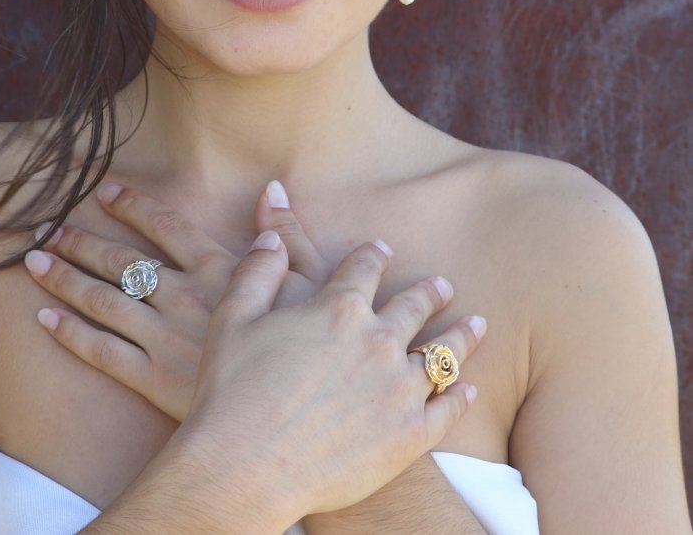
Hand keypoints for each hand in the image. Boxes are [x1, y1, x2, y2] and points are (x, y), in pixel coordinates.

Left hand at [25, 182, 331, 418]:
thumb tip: (271, 189)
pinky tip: (45, 319)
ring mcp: (164, 339)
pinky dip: (70, 334)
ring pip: (102, 302)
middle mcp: (184, 297)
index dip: (132, 207)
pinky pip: (102, 353)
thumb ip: (289, 233)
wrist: (296, 417)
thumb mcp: (315, 282)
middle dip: (81, 242)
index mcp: (220, 269)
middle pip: (121, 261)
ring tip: (34, 262)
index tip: (103, 193)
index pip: (165, 227)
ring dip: (64, 279)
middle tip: (48, 229)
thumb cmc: (312, 347)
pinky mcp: (153, 381)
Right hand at [176, 234, 480, 522]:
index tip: (381, 249)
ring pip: (442, 354)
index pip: (364, 267)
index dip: (373, 254)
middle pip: (415, 305)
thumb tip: (271, 239)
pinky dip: (460, 396)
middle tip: (443, 285)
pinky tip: (468, 389)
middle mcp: (378, 341)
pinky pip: (447, 409)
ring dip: (461, 336)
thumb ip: (257, 271)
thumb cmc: (232, 391)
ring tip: (477, 324)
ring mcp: (400, 389)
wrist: (246, 469)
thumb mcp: (233, 317)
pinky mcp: (410, 436)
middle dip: (430, 291)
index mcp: (338, 308)